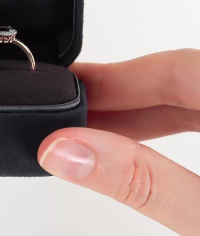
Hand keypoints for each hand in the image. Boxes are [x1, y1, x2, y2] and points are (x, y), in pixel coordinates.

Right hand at [38, 49, 199, 235]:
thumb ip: (142, 183)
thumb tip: (67, 150)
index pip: (174, 68)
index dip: (113, 74)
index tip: (66, 83)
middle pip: (176, 77)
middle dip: (115, 93)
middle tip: (65, 107)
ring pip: (183, 97)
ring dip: (133, 111)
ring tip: (85, 127)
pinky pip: (194, 115)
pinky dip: (159, 125)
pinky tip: (127, 141)